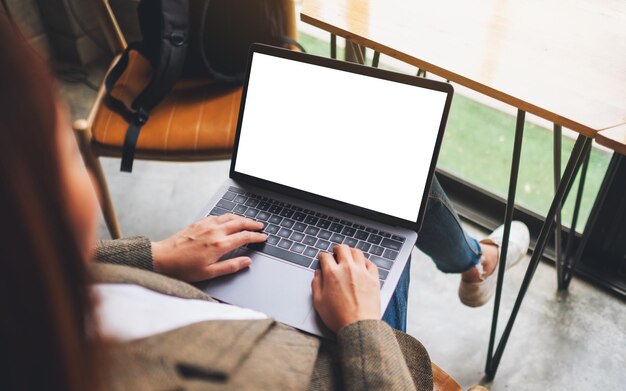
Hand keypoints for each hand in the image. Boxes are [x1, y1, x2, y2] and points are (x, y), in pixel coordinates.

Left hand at [151, 214, 266, 281]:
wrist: (162, 258)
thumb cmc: (183, 268)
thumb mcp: (209, 273)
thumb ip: (230, 266)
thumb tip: (247, 262)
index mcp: (219, 245)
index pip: (244, 237)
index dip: (256, 237)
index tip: (263, 238)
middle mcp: (214, 231)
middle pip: (239, 222)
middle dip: (252, 224)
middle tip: (261, 226)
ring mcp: (205, 225)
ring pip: (229, 216)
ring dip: (241, 218)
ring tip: (248, 221)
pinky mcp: (198, 223)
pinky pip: (217, 216)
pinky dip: (227, 216)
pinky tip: (228, 219)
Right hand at [311, 244, 380, 332]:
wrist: (359, 326)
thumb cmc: (338, 317)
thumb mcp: (318, 302)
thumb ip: (316, 284)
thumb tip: (318, 273)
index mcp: (332, 273)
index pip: (325, 256)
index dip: (322, 256)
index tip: (323, 258)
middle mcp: (347, 269)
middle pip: (342, 248)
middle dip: (337, 249)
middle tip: (336, 252)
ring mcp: (362, 272)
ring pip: (357, 252)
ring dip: (351, 252)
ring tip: (349, 255)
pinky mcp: (374, 278)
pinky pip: (370, 263)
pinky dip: (365, 261)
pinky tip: (362, 264)